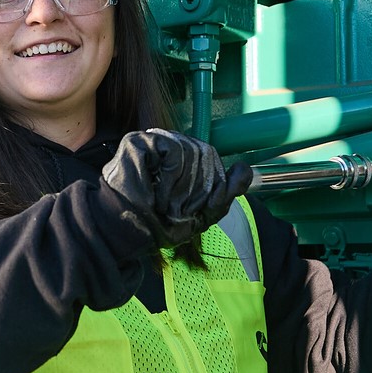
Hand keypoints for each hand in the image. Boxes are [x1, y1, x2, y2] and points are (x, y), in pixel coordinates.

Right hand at [102, 128, 253, 247]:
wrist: (127, 232)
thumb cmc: (157, 223)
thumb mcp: (201, 214)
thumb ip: (224, 194)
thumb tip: (244, 170)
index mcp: (184, 158)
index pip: (212, 158)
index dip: (211, 184)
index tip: (193, 207)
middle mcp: (170, 144)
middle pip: (206, 154)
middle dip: (195, 189)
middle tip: (174, 208)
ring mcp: (154, 140)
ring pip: (192, 152)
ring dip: (181, 187)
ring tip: (163, 202)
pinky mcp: (140, 141)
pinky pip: (175, 150)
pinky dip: (171, 177)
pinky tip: (157, 191)